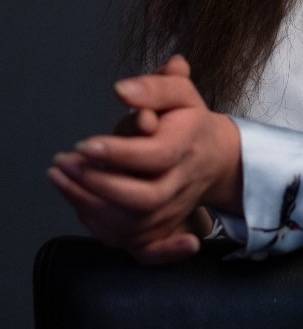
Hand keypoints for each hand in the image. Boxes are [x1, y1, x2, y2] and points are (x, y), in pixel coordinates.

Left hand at [48, 55, 241, 263]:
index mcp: (188, 145)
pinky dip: (99, 226)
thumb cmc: (189, 121)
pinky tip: (77, 201)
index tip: (85, 144)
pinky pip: (129, 241)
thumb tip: (122, 90)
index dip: (120, 153)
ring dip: (90, 205)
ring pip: (133, 225)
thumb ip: (154, 87)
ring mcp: (171, 211)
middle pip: (145, 198)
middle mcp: (181, 184)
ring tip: (60, 178)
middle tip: (65, 163)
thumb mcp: (179, 94)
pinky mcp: (160, 229)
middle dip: (100, 184)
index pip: (158, 155)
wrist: (216, 158)